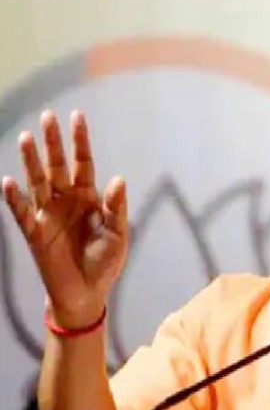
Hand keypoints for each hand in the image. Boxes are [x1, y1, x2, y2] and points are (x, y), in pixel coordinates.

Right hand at [1, 110, 128, 326]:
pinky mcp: (35, 233)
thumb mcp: (118, 234)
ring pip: (38, 182)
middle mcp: (66, 201)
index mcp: (89, 198)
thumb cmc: (105, 262)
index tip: (77, 116)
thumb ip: (116, 208)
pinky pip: (22, 212)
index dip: (80, 142)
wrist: (88, 293)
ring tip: (26, 138)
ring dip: (31, 161)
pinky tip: (8, 182)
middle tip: (47, 117)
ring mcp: (48, 215)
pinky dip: (14, 198)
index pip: (83, 164)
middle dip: (53, 142)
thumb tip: (118, 179)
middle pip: (57, 166)